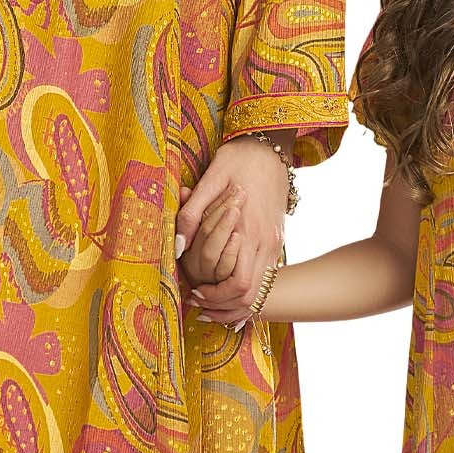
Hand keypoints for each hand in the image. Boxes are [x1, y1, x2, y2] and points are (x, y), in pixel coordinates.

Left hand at [176, 137, 287, 324]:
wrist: (270, 147)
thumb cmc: (237, 159)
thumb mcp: (210, 180)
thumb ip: (192, 214)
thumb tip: (178, 247)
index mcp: (249, 230)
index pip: (238, 284)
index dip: (214, 295)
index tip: (193, 291)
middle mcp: (266, 243)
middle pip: (250, 295)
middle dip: (222, 305)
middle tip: (197, 300)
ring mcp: (274, 244)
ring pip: (259, 291)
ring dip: (233, 302)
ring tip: (207, 300)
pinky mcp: (275, 242)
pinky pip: (263, 278)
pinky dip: (244, 290)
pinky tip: (223, 287)